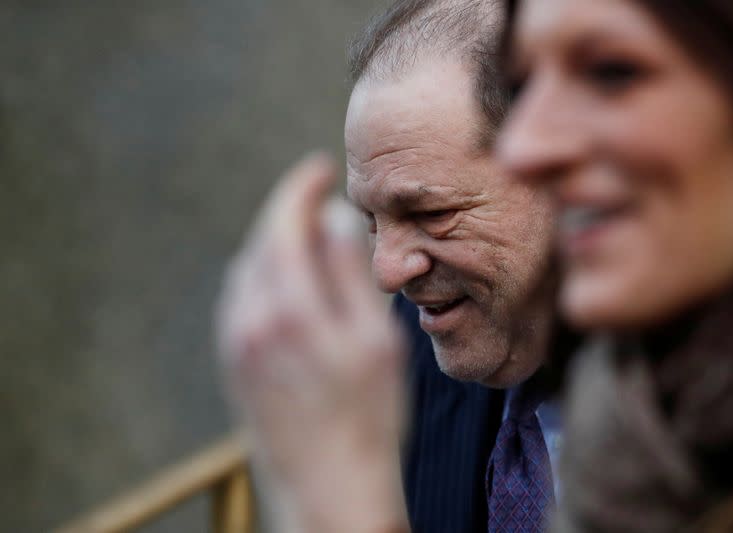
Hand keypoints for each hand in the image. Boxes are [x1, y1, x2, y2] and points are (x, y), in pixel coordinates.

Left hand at [216, 153, 408, 532]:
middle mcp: (250, 320)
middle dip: (287, 211)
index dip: (299, 189)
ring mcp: (236, 344)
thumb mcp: (375, 340)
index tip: (318, 168)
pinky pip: (240, 301)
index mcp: (288, 308)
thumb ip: (350, 273)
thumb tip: (335, 219)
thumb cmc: (367, 418)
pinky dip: (262, 276)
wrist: (328, 488)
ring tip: (307, 238)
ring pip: (247, 270)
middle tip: (317, 197)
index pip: (284, 224)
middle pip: (261, 242)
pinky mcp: (234, 365)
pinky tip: (288, 285)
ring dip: (274, 243)